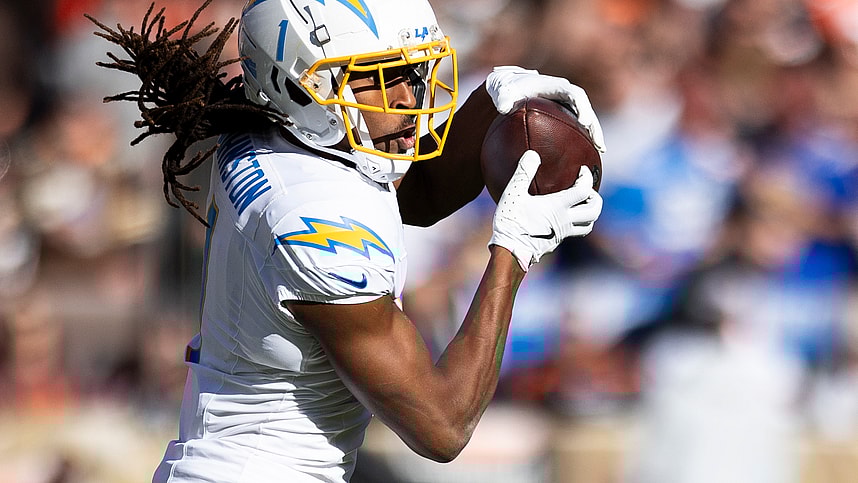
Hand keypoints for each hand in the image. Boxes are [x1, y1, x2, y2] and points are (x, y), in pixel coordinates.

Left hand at [485, 66, 605, 152]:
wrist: (510, 90)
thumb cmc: (509, 90)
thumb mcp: (504, 92)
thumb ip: (504, 99)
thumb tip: (503, 108)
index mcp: (557, 87)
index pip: (575, 95)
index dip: (582, 108)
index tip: (584, 122)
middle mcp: (566, 96)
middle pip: (586, 110)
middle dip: (594, 127)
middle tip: (600, 145)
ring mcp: (567, 106)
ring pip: (586, 120)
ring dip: (594, 135)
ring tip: (600, 153)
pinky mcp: (565, 115)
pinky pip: (577, 127)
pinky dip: (582, 139)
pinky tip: (585, 156)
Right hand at [489, 150, 601, 270]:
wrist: (509, 252)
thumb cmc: (511, 222)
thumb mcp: (513, 194)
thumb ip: (523, 173)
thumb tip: (532, 154)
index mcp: (558, 207)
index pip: (583, 191)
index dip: (587, 178)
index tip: (582, 170)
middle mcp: (565, 221)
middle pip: (594, 211)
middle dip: (596, 198)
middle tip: (588, 189)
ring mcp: (562, 233)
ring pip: (588, 225)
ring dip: (590, 213)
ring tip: (582, 204)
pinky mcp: (556, 242)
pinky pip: (574, 232)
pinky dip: (577, 223)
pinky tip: (564, 218)